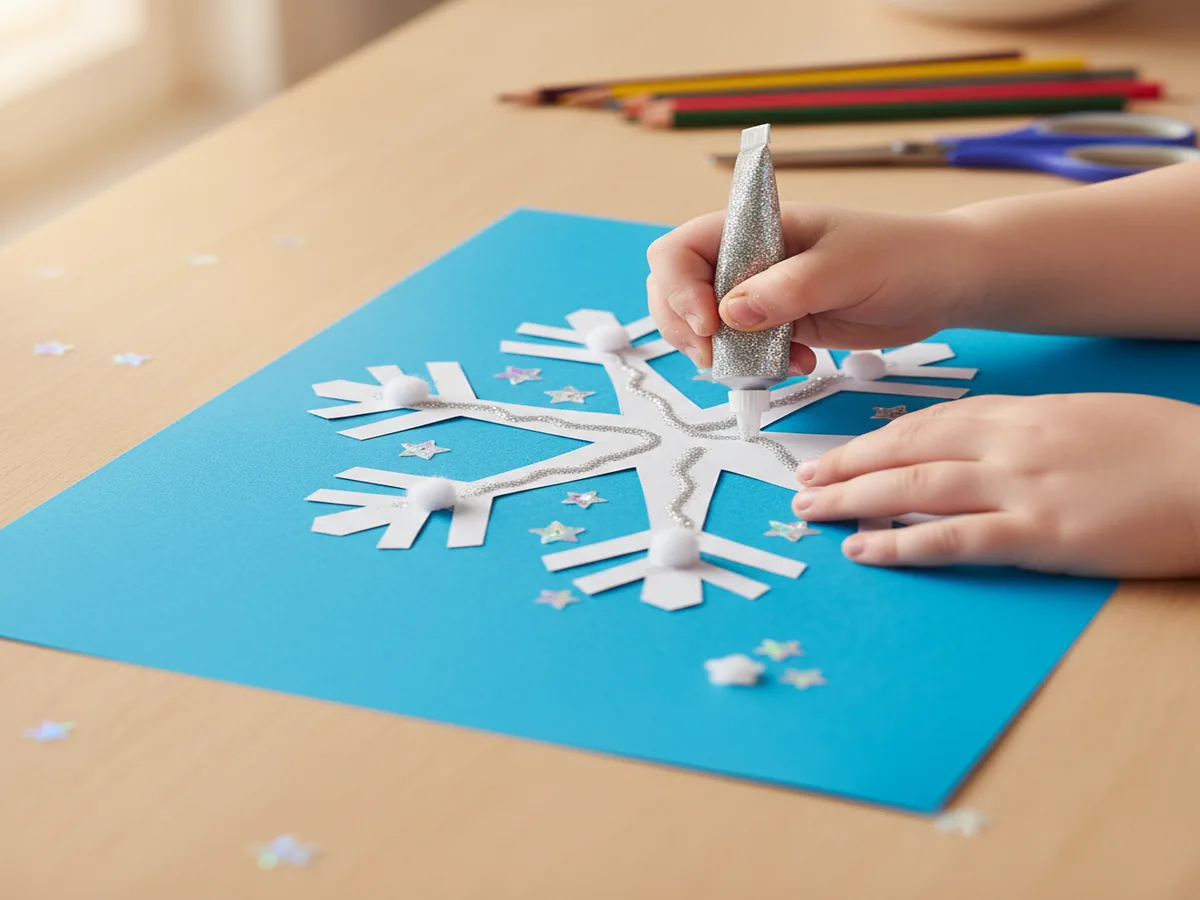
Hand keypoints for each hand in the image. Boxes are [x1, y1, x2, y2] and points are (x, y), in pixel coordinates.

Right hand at [646, 203, 982, 370]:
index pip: (683, 248)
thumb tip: (726, 314)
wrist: (944, 284)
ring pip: (705, 328)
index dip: (678, 286)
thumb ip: (785, 290)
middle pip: (677, 290)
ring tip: (768, 365)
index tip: (706, 323)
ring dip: (723, 355)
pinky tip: (798, 365)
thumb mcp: (844, 269)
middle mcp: (749, 259)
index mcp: (756, 227)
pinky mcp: (780, 326)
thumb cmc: (902, 257)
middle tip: (716, 358)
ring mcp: (761, 295)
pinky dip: (757, 367)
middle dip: (685, 328)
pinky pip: (744, 352)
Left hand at [793, 393, 1199, 577]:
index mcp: (1019, 414)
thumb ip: (1022, 430)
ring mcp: (1021, 487)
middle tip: (801, 481)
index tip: (836, 454)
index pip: (925, 424)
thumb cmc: (1159, 446)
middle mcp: (1008, 444)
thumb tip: (973, 447)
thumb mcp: (1081, 418)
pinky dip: (902, 543)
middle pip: (905, 451)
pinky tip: (865, 551)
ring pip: (914, 487)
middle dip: (846, 466)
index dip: (871, 441)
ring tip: (811, 510)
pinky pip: (953, 539)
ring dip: (854, 499)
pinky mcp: (1040, 533)